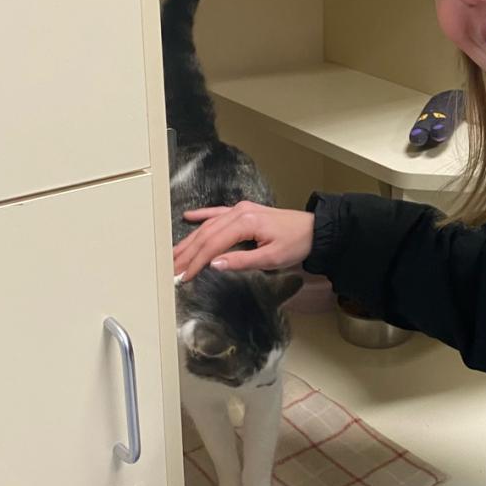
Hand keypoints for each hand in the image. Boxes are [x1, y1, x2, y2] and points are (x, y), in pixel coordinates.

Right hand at [173, 202, 314, 281]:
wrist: (314, 230)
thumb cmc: (296, 243)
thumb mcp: (271, 258)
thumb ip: (242, 261)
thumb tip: (214, 264)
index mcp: (246, 223)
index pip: (214, 244)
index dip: (197, 261)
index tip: (185, 275)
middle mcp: (240, 212)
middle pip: (206, 234)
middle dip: (188, 253)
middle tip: (171, 268)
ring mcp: (240, 210)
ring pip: (208, 225)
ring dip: (190, 240)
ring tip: (174, 253)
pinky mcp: (244, 211)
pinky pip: (217, 213)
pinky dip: (202, 215)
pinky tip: (188, 217)